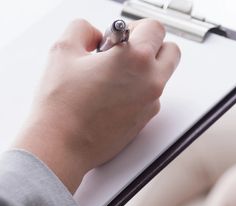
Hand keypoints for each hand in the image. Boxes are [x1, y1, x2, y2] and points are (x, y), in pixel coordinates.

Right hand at [13, 19, 180, 192]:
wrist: (62, 145)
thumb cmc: (62, 105)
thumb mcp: (64, 50)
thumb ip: (83, 30)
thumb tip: (94, 34)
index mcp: (137, 59)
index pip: (156, 28)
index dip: (136, 27)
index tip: (120, 36)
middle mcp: (152, 81)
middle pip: (171, 51)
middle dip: (151, 47)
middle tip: (125, 52)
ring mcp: (152, 102)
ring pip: (161, 76)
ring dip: (144, 70)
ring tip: (113, 76)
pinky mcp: (146, 119)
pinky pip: (151, 97)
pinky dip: (138, 91)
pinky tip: (112, 96)